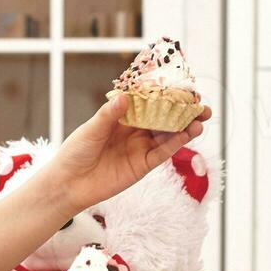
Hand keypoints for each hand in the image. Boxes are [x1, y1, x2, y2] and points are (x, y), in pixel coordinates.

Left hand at [46, 93, 209, 211]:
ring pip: (168, 135)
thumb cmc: (75, 152)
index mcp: (122, 116)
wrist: (68, 184)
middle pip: (164, 117)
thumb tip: (125, 98)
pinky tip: (187, 134)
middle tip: (201, 104)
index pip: (148, 101)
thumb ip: (109, 115)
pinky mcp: (142, 165)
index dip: (165, 94)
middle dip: (183, 111)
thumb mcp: (91, 130)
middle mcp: (135, 130)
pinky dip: (175, 144)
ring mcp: (140, 147)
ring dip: (185, 127)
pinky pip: (162, 153)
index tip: (181, 87)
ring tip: (200, 120)